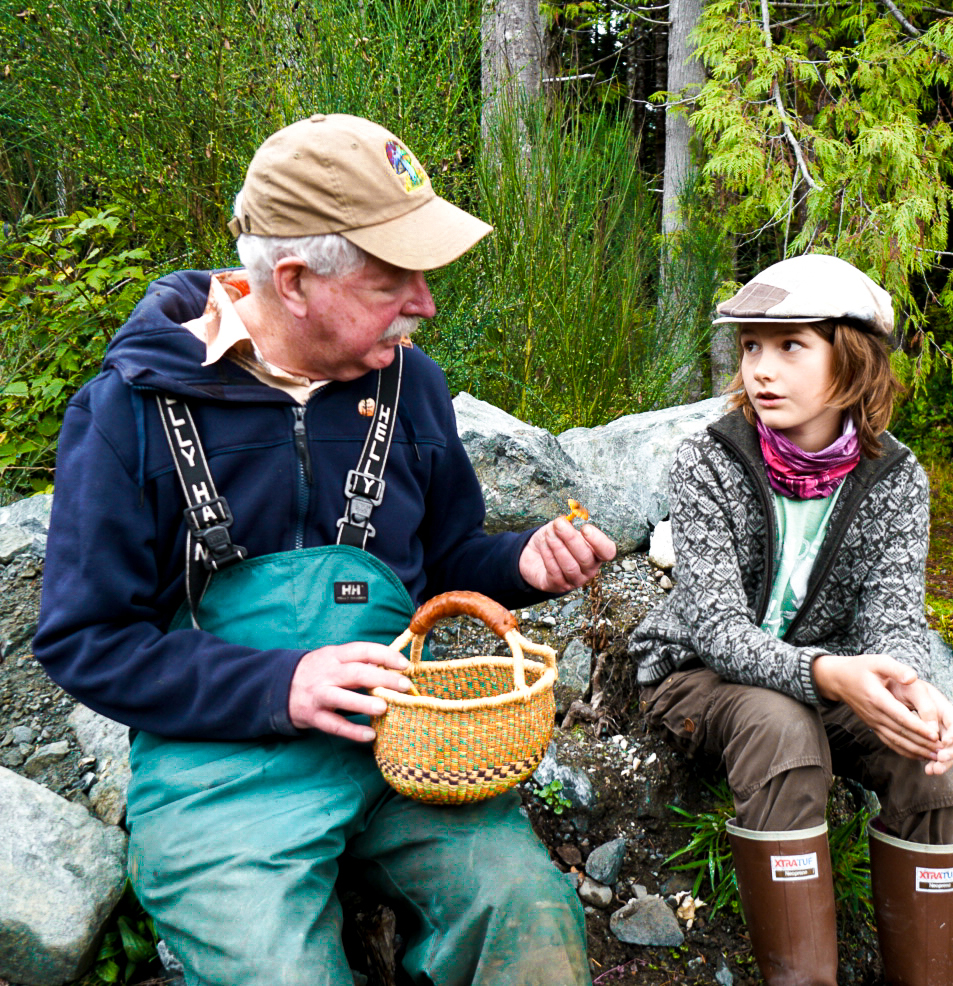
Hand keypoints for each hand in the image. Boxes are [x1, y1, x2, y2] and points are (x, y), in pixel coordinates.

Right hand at [288, 642, 412, 741]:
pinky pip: (334, 725)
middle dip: (382, 678)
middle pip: (356, 672)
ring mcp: (319, 695)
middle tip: (404, 685)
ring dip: (364, 703)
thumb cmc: (317, 671)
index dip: (385, 655)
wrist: (278, 686)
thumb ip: (359, 662)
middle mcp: (327, 673)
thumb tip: (392, 668)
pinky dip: (352, 731)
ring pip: (342, 698)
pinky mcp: (313, 716)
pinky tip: (370, 735)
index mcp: (335, 655)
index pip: (363, 650)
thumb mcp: (334, 659)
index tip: (404, 664)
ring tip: (384, 708)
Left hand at [518, 517, 616, 593]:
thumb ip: (566, 523)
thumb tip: (564, 520)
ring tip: (549, 534)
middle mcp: (589, 569)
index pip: (607, 551)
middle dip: (571, 539)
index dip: (598, 541)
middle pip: (586, 558)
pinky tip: (544, 544)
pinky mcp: (559, 585)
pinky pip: (555, 572)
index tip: (585, 528)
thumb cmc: (556, 540)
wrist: (536, 555)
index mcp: (596, 553)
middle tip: (559, 524)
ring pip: (570, 566)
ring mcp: (575, 580)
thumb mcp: (562, 528)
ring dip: (558, 547)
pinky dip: (548, 556)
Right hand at [813, 653, 952, 769]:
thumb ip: (896, 669)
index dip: (918, 726)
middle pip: (901, 732)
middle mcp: (874, 714)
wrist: (838, 679)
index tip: (934, 734)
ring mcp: (873, 722)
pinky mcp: (873, 726)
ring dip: (917, 750)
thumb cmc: (859, 669)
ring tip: (935, 756)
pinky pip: (890, 742)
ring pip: (897, 741)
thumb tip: (912, 677)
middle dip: (923, 743)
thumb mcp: (877, 661)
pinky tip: (919, 756)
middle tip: (941, 750)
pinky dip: (905, 751)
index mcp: (876, 697)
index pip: (900, 716)